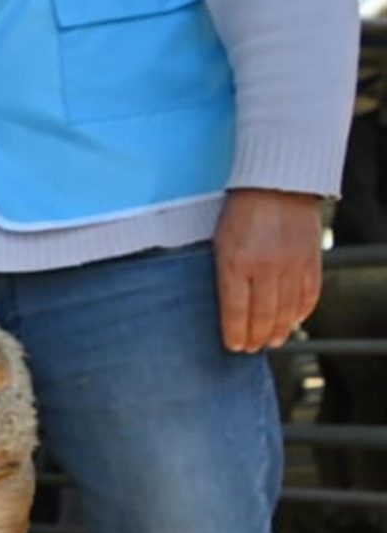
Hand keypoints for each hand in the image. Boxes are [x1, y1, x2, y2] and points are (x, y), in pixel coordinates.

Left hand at [212, 188, 323, 353]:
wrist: (276, 184)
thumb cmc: (240, 212)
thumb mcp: (219, 243)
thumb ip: (224, 274)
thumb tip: (225, 306)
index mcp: (235, 263)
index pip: (235, 311)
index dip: (235, 334)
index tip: (233, 347)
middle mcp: (265, 267)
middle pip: (262, 315)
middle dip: (256, 336)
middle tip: (252, 348)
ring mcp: (292, 263)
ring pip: (287, 309)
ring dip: (279, 329)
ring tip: (272, 341)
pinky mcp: (312, 258)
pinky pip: (309, 293)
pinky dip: (302, 311)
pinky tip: (294, 320)